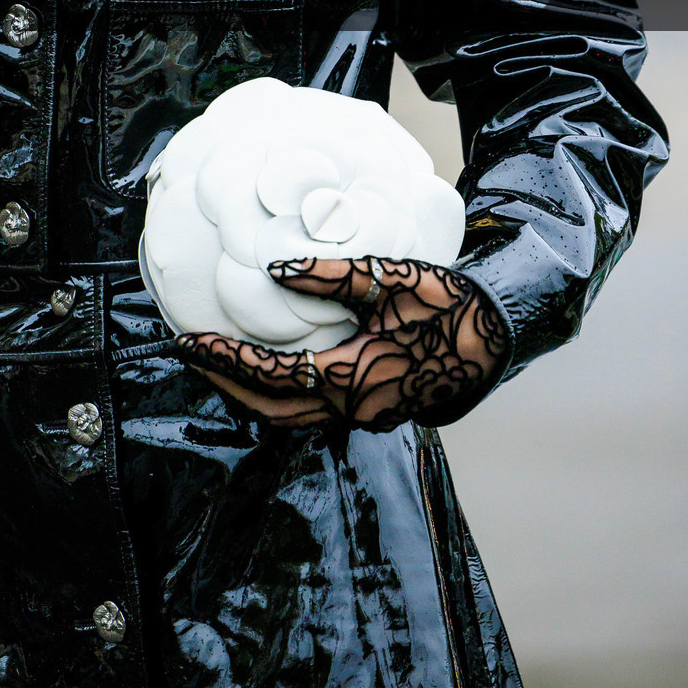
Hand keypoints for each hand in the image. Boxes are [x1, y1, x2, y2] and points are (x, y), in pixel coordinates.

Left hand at [176, 256, 508, 432]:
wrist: (497, 341)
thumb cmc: (450, 308)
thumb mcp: (394, 280)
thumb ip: (332, 277)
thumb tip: (276, 270)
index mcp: (350, 376)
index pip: (269, 373)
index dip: (224, 358)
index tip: (189, 341)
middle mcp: (350, 407)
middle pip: (268, 407)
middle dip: (225, 382)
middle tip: (191, 355)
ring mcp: (362, 416)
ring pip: (288, 418)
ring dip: (249, 394)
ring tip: (218, 364)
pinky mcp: (371, 413)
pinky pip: (310, 414)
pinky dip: (277, 397)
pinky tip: (267, 372)